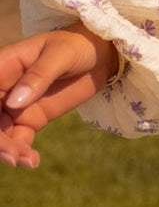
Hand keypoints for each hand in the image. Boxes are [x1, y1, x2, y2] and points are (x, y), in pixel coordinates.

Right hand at [0, 25, 118, 169]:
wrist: (100, 55)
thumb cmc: (77, 45)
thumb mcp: (60, 55)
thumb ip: (38, 76)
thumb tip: (13, 102)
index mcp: (2, 67)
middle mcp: (3, 89)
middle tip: (13, 155)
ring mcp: (15, 106)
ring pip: (0, 134)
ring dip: (8, 150)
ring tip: (26, 160)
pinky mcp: (30, 120)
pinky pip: (18, 140)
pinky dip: (21, 153)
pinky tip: (32, 161)